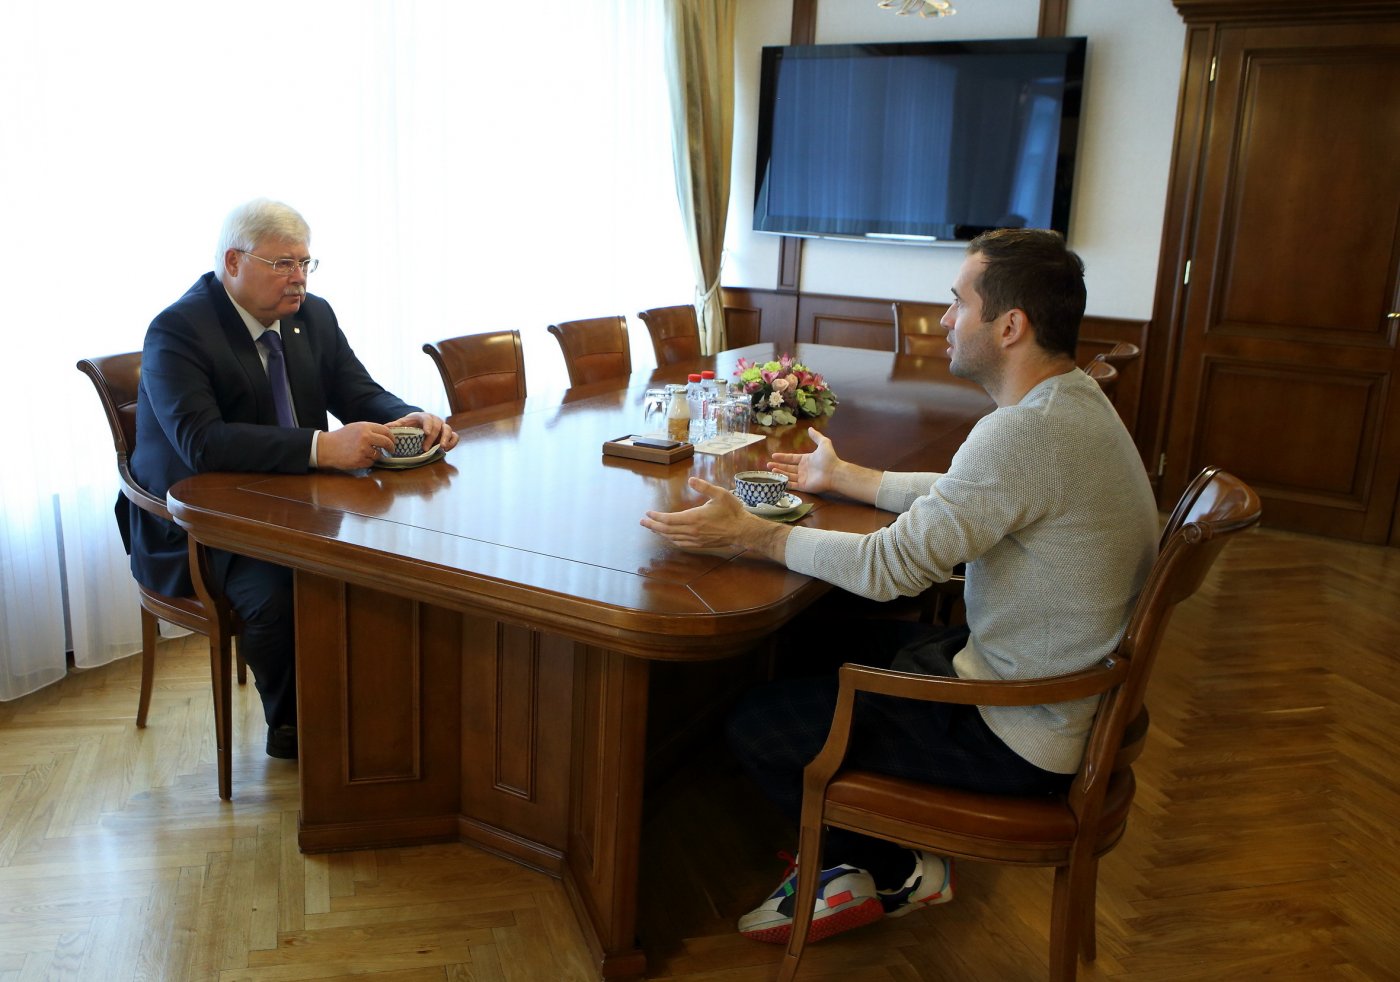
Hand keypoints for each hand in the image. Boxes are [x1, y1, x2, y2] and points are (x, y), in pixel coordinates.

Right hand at [317, 421, 394, 469]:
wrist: (326, 447)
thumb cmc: (341, 437)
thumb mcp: (355, 427)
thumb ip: (369, 430)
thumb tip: (385, 434)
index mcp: (365, 427)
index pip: (386, 431)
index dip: (392, 437)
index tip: (393, 441)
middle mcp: (366, 437)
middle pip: (386, 442)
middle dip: (391, 447)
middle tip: (391, 450)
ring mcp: (363, 449)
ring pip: (379, 454)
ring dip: (376, 455)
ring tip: (366, 453)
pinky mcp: (360, 460)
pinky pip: (371, 462)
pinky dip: (368, 461)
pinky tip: (359, 458)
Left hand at [387, 412, 458, 451]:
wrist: (420, 423)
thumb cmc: (410, 424)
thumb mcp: (402, 423)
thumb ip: (394, 425)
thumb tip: (384, 427)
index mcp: (424, 416)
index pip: (428, 419)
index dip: (428, 425)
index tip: (426, 433)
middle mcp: (436, 420)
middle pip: (438, 426)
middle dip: (433, 438)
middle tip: (425, 448)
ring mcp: (443, 426)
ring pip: (449, 430)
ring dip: (446, 439)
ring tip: (441, 448)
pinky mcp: (448, 434)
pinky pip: (455, 436)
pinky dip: (453, 442)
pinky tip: (446, 449)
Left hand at [641, 477, 790, 560]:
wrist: (743, 530)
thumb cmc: (732, 511)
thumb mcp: (719, 494)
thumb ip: (704, 487)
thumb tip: (691, 479)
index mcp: (694, 518)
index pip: (669, 519)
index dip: (656, 517)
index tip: (648, 513)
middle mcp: (692, 531)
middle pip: (667, 530)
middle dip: (653, 526)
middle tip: (642, 522)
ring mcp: (695, 539)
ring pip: (672, 538)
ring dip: (660, 533)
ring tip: (652, 528)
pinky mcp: (700, 544)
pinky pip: (681, 544)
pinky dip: (671, 540)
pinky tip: (669, 537)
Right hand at [768, 428, 840, 493]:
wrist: (834, 472)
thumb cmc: (829, 458)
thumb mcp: (824, 443)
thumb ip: (816, 436)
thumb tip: (810, 428)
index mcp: (806, 460)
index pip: (791, 458)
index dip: (783, 457)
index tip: (774, 455)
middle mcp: (803, 469)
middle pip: (788, 468)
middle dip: (778, 466)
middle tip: (768, 465)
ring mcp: (803, 478)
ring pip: (788, 476)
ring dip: (779, 473)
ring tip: (771, 470)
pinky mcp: (803, 486)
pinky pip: (792, 485)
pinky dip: (784, 483)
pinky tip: (777, 479)